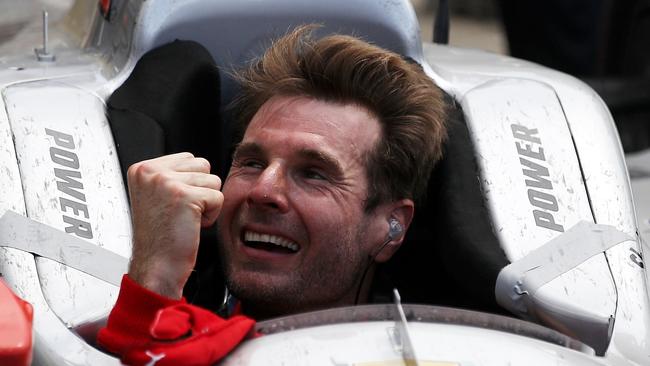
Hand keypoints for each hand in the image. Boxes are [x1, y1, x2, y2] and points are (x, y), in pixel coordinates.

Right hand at [126, 152, 222, 298]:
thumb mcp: (156, 196)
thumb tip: (199, 164)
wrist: (156, 268)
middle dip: (200, 191)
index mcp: (141, 169)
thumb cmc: (159, 237)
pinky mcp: (184, 196)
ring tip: (184, 219)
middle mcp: (150, 172)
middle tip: (180, 214)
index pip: (188, 158)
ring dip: (206, 204)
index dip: (190, 184)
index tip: (172, 206)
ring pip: (213, 181)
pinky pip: (218, 197)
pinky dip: (211, 216)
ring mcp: (166, 182)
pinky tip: (191, 226)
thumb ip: (172, 175)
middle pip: (203, 166)